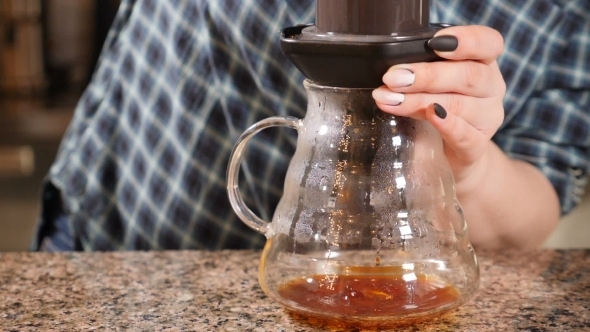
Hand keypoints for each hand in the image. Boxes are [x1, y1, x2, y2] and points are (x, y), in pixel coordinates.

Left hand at [372, 25, 505, 184]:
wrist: (447, 155)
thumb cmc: (437, 104)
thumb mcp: (431, 81)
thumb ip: (419, 69)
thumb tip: (391, 70)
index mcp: (483, 62)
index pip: (488, 43)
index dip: (466, 41)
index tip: (434, 43)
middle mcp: (491, 88)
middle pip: (468, 75)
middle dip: (427, 75)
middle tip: (393, 78)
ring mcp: (487, 119)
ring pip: (459, 105)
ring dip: (419, 101)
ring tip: (389, 100)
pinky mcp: (477, 147)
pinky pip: (466, 136)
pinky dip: (447, 125)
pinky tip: (431, 115)